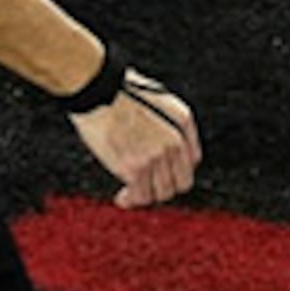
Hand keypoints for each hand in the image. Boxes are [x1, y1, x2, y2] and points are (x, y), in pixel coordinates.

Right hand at [73, 72, 199, 208]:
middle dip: (163, 187)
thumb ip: (168, 121)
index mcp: (183, 121)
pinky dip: (131, 201)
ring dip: (145, 196)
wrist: (98, 90)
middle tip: (145, 186)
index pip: (192, 161)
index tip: (159, 174)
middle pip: (180, 183)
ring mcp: (156, 156)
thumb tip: (165, 145)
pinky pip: (140, 196)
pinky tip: (121, 197)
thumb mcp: (157, 98)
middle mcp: (174, 142)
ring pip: (161, 193)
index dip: (176, 171)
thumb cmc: (118, 91)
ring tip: (130, 193)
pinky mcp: (135, 168)